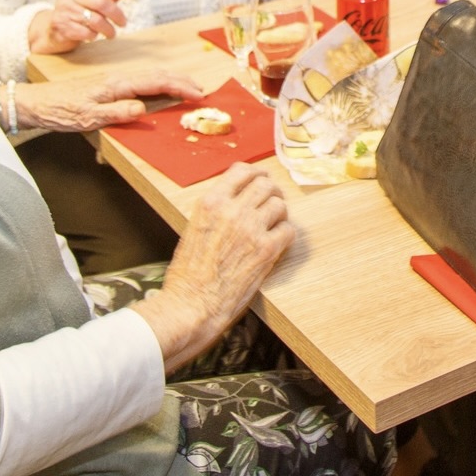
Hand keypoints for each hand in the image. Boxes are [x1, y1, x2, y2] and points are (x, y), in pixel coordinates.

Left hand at [15, 69, 202, 132]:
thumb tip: (143, 109)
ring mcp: (113, 81)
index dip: (179, 87)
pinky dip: (157, 84)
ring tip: (187, 87)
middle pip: (157, 75)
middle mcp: (118, 79)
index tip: (198, 94)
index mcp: (116, 84)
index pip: (155, 82)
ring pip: (150, 77)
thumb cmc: (59, 110)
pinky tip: (159, 90)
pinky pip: (140, 82)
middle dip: (181, 80)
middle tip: (201, 90)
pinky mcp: (108, 86)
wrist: (36, 103)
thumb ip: (116, 113)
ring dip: (171, 81)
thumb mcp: (87, 117)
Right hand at [28, 0, 140, 54]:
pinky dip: (93, 35)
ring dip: (108, 29)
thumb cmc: (82, 7)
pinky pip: (84, 32)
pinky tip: (93, 35)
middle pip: (100, 1)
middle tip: (124, 23)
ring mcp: (63, 8)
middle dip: (116, 14)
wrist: (55, 26)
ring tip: (111, 33)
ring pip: (94, 19)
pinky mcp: (60, 24)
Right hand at [132, 164, 292, 368]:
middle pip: (265, 184)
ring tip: (275, 223)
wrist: (191, 304)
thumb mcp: (194, 229)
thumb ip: (216, 212)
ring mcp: (251, 228)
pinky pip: (287, 230)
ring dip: (279, 213)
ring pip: (279, 204)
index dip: (256, 174)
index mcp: (211, 203)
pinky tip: (277, 242)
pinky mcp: (266, 250)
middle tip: (273, 201)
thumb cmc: (187, 274)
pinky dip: (285, 234)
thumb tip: (236, 202)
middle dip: (272, 191)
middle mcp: (232, 210)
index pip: (241, 171)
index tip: (261, 179)